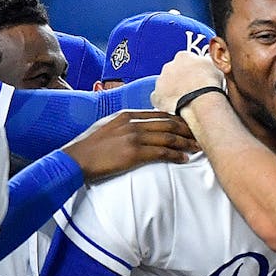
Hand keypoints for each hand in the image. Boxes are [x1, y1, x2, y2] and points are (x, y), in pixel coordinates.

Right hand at [62, 109, 195, 181]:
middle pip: (167, 124)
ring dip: (185, 143)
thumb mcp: (105, 128)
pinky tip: (184, 159)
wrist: (76, 160)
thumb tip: (135, 128)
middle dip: (185, 130)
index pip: (158, 115)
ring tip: (196, 148)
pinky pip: (161, 153)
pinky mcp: (134, 153)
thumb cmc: (88, 148)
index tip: (187, 126)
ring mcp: (133, 137)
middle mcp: (132, 123)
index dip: (176, 120)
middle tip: (199, 135)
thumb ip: (122, 125)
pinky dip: (175, 156)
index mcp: (126, 115)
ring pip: (167, 138)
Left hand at [152, 51, 226, 114]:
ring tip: (184, 99)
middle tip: (190, 89)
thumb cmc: (209, 83)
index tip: (195, 76)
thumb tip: (207, 62)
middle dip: (179, 79)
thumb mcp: (214, 66)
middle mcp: (169, 66)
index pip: (184, 60)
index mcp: (183, 56)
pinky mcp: (156, 96)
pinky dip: (164, 102)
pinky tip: (174, 106)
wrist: (201, 100)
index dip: (190, 70)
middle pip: (173, 72)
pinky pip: (158, 98)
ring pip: (165, 85)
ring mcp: (161, 81)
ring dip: (172, 90)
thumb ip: (207, 62)